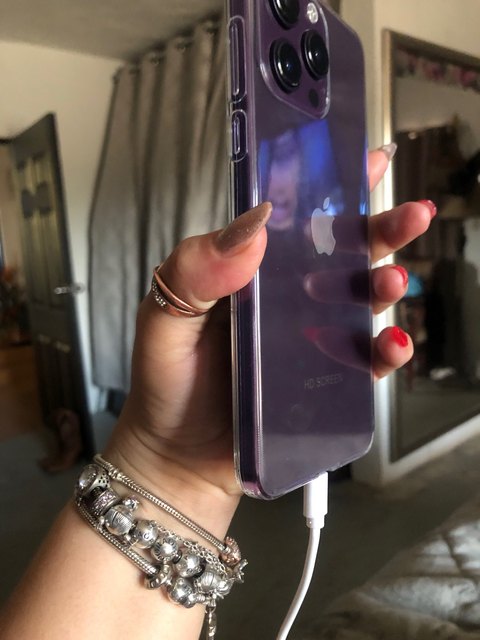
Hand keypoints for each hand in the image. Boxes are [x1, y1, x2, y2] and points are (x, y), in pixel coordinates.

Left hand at [106, 148, 433, 534]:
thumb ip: (196, 268)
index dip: (330, 187)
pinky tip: (391, 345)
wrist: (176, 458)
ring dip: (386, 285)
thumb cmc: (166, 383)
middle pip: (342, 253)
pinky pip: (364, 360)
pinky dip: (385, 351)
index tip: (366, 158)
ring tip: (392, 282)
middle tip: (409, 215)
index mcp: (249, 271)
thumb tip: (257, 222)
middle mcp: (284, 298)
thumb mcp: (164, 318)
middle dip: (380, 229)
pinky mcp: (323, 380)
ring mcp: (307, 338)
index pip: (293, 219)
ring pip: (360, 301)